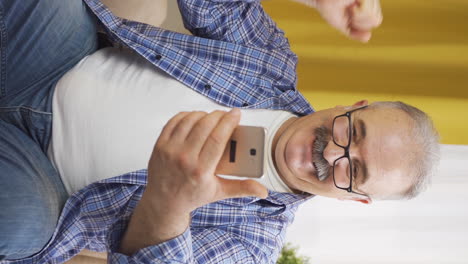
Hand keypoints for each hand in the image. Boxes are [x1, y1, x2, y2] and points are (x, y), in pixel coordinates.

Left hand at [146, 109, 267, 215]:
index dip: (229, 121)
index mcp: (201, 171)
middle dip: (219, 115)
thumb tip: (263, 190)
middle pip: (205, 125)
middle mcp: (184, 159)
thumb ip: (242, 188)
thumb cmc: (192, 196)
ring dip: (203, 114)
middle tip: (226, 115)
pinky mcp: (160, 145)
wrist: (164, 203)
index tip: (236, 114)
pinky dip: (187, 116)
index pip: (219, 138)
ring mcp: (170, 151)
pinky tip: (195, 118)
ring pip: (190, 120)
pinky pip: (175, 121)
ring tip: (212, 118)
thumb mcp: (219, 193)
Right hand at [315, 0, 382, 41]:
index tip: (349, 15)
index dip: (361, 24)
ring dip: (357, 18)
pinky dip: (357, 14)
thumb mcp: (342, 25)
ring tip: (349, 7)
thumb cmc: (330, 8)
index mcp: (369, 5)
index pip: (376, 21)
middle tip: (348, 12)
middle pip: (376, 20)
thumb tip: (368, 37)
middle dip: (359, 22)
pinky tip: (351, 6)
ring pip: (373, 17)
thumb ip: (354, 33)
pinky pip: (367, 12)